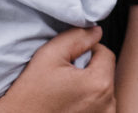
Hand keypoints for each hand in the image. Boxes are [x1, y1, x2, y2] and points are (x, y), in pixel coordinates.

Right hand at [0, 27, 114, 112]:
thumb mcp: (49, 56)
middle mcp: (108, 105)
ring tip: (64, 92)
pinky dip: (87, 102)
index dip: (86, 51)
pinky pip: (98, 106)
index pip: (105, 53)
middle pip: (104, 73)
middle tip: (63, 77)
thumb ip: (76, 38)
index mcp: (99, 85)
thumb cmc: (30, 96)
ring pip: (102, 90)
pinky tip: (67, 104)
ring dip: (88, 87)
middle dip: (87, 69)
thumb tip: (95, 31)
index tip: (67, 60)